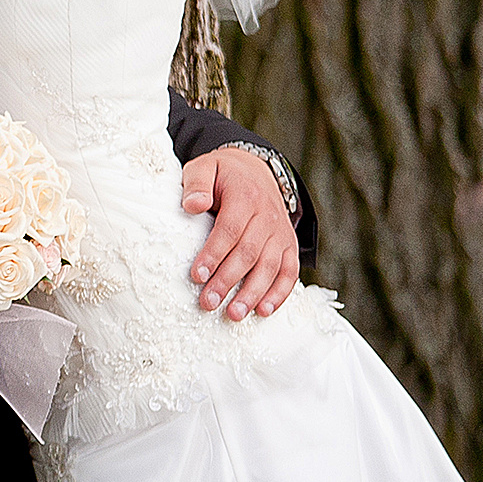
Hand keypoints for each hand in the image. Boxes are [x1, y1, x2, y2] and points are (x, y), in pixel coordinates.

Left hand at [179, 147, 300, 320]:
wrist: (256, 169)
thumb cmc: (223, 174)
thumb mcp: (205, 167)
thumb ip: (196, 183)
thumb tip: (192, 205)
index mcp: (245, 196)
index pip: (229, 229)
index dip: (214, 254)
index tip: (197, 276)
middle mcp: (268, 216)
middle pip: (249, 252)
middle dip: (228, 280)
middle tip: (208, 302)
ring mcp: (281, 232)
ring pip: (271, 266)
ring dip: (253, 293)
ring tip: (234, 314)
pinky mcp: (289, 245)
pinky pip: (290, 271)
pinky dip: (280, 293)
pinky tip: (264, 311)